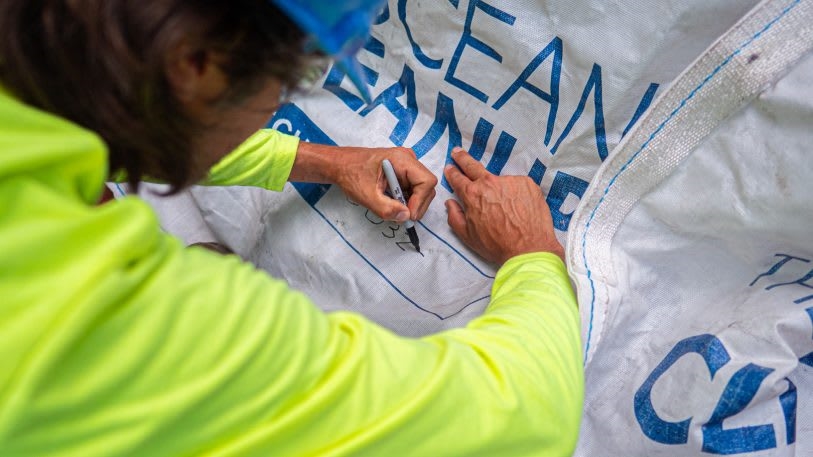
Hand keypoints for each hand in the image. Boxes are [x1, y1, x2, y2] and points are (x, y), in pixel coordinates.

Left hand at [291, 143, 436, 221]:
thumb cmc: (351, 175)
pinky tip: (393, 202)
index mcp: (402, 159)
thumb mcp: (367, 196)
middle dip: (417, 204)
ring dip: (412, 203)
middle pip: (426, 186)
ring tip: (395, 209)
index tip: (408, 215)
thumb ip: (387, 208)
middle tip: (403, 218)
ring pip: (421, 188)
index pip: (426, 181)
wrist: (339, 165)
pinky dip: (407, 199)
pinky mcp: (403, 171)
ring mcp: (407, 164)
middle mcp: (408, 159)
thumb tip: (406, 217)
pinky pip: (413, 188)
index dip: (420, 201)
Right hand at [444, 147, 563, 264]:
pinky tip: (519, 207)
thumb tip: (450, 202)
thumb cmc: (496, 245)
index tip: (450, 167)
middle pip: (473, 166)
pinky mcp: (527, 183)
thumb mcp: (467, 236)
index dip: (452, 172)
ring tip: (505, 207)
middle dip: (463, 158)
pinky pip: (517, 185)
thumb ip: (454, 216)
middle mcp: (489, 182)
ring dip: (498, 188)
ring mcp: (510, 180)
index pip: (458, 178)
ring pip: (499, 181)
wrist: (529, 248)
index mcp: (472, 194)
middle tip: (458, 152)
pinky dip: (516, 193)